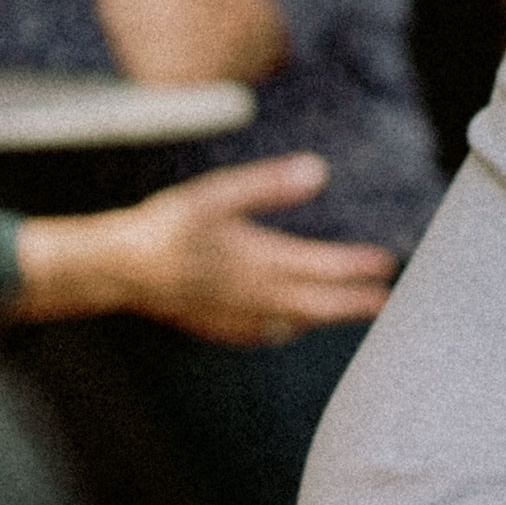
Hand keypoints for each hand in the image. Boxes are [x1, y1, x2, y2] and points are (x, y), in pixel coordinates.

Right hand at [86, 154, 395, 344]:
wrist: (118, 270)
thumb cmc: (166, 227)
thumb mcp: (216, 195)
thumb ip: (268, 185)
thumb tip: (319, 171)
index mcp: (261, 263)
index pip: (324, 268)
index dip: (359, 267)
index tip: (387, 264)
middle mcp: (258, 297)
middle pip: (320, 304)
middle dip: (356, 303)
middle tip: (387, 301)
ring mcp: (240, 317)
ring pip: (297, 321)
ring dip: (327, 316)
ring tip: (352, 311)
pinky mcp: (220, 326)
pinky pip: (268, 333)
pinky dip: (290, 327)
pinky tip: (291, 324)